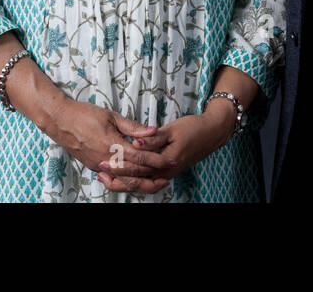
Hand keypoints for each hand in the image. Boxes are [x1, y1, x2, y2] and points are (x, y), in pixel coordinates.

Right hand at [42, 98, 172, 184]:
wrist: (59, 121)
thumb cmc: (85, 114)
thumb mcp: (111, 116)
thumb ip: (133, 127)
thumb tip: (153, 131)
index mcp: (112, 144)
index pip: (140, 156)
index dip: (157, 160)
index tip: (170, 160)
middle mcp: (105, 159)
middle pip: (134, 173)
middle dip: (153, 175)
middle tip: (168, 175)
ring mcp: (98, 165)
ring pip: (124, 180)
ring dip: (141, 182)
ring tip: (156, 182)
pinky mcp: (93, 167)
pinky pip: (113, 178)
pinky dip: (126, 181)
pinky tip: (136, 180)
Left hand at [98, 101, 236, 193]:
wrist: (212, 133)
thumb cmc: (193, 129)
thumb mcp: (173, 130)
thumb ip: (153, 138)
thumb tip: (135, 142)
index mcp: (165, 162)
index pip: (138, 169)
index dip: (119, 166)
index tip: (104, 160)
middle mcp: (165, 172)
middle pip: (137, 182)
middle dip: (116, 178)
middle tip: (100, 170)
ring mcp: (165, 173)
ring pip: (141, 184)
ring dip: (123, 181)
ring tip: (106, 175)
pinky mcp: (165, 170)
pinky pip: (147, 179)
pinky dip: (133, 178)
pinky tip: (123, 172)